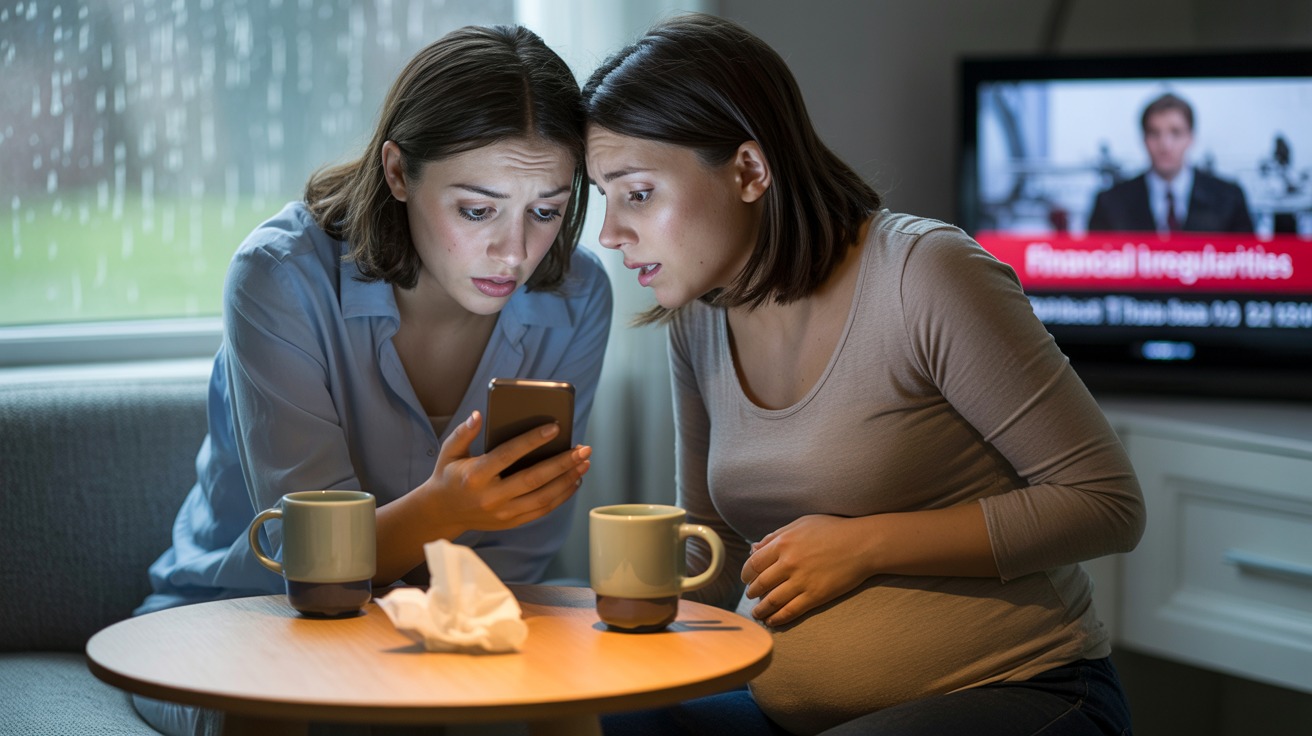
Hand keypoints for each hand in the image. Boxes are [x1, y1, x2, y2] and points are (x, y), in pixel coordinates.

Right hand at [425, 411, 590, 531]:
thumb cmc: (449, 475)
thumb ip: (464, 432)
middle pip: (534, 479)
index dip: (533, 440)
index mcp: (476, 475)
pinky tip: (574, 481)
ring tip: (584, 463)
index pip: (509, 455)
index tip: (555, 427)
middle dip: (562, 463)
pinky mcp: (511, 522)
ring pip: (543, 497)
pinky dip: (562, 496)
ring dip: (567, 480)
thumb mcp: (449, 451)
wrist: (442, 513)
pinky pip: (542, 510)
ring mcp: (503, 513)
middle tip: (584, 449)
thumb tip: (479, 414)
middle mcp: (491, 497)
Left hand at [741, 514, 874, 626]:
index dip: (746, 574)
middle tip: (750, 596)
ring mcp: (802, 580)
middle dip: (752, 592)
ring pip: (772, 600)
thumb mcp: (801, 524)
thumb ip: (776, 536)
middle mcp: (789, 563)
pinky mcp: (815, 596)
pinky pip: (790, 611)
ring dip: (761, 609)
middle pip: (760, 583)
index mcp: (783, 543)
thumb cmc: (833, 530)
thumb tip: (754, 548)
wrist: (863, 544)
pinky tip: (772, 621)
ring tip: (757, 613)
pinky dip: (777, 619)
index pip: (753, 563)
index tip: (747, 579)